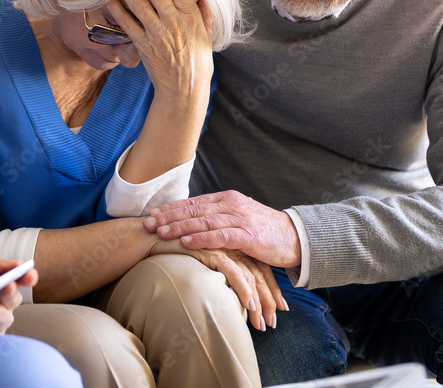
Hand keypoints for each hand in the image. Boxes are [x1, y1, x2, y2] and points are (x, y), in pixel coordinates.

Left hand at [107, 0, 213, 105]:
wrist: (184, 89)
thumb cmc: (197, 60)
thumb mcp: (206, 32)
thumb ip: (202, 10)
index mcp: (191, 16)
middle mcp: (174, 22)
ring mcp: (157, 33)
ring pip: (139, 4)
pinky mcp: (143, 45)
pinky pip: (128, 23)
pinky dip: (118, 10)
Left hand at [145, 191, 301, 268]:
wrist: (295, 237)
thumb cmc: (263, 232)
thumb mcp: (238, 220)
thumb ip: (217, 219)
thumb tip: (191, 224)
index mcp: (226, 199)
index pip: (193, 203)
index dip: (171, 209)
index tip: (151, 214)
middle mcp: (230, 205)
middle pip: (193, 210)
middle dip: (168, 217)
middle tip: (147, 224)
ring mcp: (239, 218)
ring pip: (202, 221)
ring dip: (179, 227)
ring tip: (159, 232)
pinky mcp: (248, 235)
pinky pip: (220, 236)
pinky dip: (200, 238)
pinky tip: (185, 242)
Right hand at [148, 241, 287, 330]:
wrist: (146, 237)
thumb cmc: (168, 251)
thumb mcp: (197, 261)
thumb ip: (213, 267)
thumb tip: (224, 289)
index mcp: (230, 241)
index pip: (257, 266)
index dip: (268, 287)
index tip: (278, 309)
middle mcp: (229, 241)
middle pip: (258, 270)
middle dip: (269, 298)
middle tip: (274, 322)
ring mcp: (221, 243)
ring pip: (250, 273)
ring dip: (259, 301)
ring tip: (263, 324)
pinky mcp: (211, 248)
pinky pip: (233, 271)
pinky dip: (244, 289)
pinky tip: (250, 306)